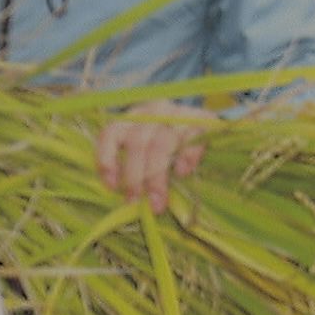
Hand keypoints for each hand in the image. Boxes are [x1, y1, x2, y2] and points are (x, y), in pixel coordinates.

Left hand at [96, 100, 218, 211]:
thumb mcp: (148, 151)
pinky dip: (185, 158)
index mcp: (132, 119)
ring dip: (156, 178)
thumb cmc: (171, 146)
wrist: (207, 126)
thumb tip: (129, 201)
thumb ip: (135, 168)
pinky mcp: (201, 120)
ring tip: (158, 202)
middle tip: (136, 202)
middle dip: (134, 177)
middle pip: (137, 143)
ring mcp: (177, 115)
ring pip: (160, 145)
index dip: (107, 158)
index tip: (112, 186)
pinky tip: (183, 173)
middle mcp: (152, 112)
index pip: (112, 133)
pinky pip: (190, 140)